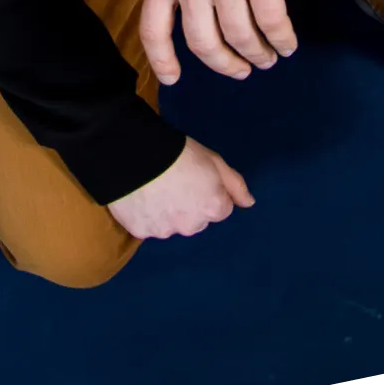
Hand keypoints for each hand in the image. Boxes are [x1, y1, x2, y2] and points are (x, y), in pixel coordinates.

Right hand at [107, 138, 254, 242]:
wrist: (134, 152)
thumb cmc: (179, 152)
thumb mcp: (213, 160)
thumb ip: (235, 184)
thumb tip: (249, 203)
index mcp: (213, 208)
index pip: (220, 208)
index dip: (209, 192)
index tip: (195, 178)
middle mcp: (192, 226)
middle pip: (196, 220)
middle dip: (189, 206)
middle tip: (174, 182)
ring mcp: (165, 231)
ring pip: (171, 225)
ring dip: (167, 213)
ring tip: (153, 187)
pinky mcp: (141, 232)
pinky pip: (148, 226)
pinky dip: (146, 215)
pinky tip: (139, 195)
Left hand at [137, 0, 294, 84]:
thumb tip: (190, 8)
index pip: (153, 30)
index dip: (163, 60)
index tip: (174, 79)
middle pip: (204, 44)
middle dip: (225, 64)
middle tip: (242, 69)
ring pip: (241, 37)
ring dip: (258, 53)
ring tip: (269, 56)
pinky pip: (272, 21)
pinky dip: (282, 38)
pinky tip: (288, 42)